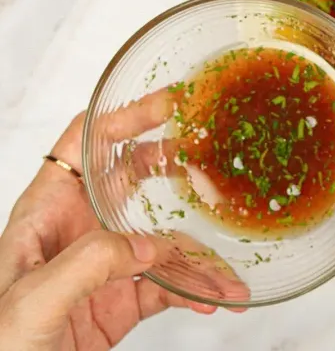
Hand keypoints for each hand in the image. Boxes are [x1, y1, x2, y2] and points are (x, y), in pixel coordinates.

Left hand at [0, 111, 220, 350]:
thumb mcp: (32, 301)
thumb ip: (89, 264)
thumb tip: (147, 245)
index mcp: (45, 214)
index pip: (85, 144)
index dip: (126, 116)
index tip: (172, 104)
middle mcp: (75, 232)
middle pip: (131, 178)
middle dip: (175, 168)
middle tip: (213, 159)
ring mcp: (101, 267)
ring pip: (163, 243)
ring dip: (202, 259)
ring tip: (229, 279)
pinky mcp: (118, 303)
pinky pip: (168, 286)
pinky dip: (197, 291)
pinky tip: (215, 298)